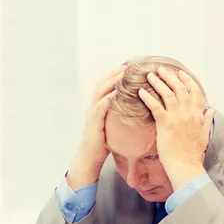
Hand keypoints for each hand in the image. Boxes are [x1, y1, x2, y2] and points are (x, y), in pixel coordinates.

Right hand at [67, 65, 126, 188]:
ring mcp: (91, 113)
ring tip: (124, 74)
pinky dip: (109, 97)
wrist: (90, 158)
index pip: (104, 86)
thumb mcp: (112, 127)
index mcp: (96, 107)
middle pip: (101, 83)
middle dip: (114, 73)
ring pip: (100, 91)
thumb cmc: (102, 145)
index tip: (127, 68)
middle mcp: (92, 107)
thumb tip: (133, 111)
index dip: (114, 75)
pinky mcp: (94, 122)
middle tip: (127, 65)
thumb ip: (118, 117)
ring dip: (112, 81)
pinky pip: (101, 106)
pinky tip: (118, 92)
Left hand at [139, 67, 214, 189]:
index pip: (194, 90)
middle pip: (179, 88)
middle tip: (161, 69)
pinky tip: (140, 91)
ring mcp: (177, 117)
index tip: (180, 72)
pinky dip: (147, 97)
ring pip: (167, 93)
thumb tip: (212, 110)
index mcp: (197, 114)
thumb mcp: (204, 133)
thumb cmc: (193, 152)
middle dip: (170, 76)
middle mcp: (188, 112)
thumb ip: (207, 119)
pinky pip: (155, 106)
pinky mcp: (165, 124)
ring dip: (158, 82)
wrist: (185, 165)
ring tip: (150, 76)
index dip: (186, 80)